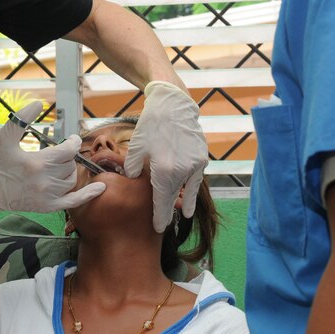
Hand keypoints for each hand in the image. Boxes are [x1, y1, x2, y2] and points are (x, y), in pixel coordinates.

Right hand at [0, 101, 105, 216]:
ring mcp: (47, 196)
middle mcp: (45, 181)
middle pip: (70, 164)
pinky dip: (88, 195)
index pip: (68, 150)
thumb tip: (38, 102)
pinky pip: (73, 201)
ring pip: (72, 179)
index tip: (71, 139)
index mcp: (37, 163)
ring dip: (69, 170)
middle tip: (58, 153)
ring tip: (59, 165)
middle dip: (67, 156)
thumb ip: (21, 118)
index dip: (72, 142)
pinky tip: (100, 188)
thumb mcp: (4, 137)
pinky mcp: (47, 207)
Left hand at [124, 81, 208, 231]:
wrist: (174, 105)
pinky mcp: (202, 158)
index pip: (161, 201)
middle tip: (162, 225)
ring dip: (180, 202)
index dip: (159, 217)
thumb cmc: (152, 125)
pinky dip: (191, 191)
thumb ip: (132, 168)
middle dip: (167, 212)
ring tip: (179, 216)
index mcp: (164, 170)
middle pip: (173, 197)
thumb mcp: (136, 147)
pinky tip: (189, 203)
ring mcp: (195, 165)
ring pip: (185, 189)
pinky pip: (195, 180)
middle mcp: (182, 171)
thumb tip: (133, 180)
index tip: (157, 229)